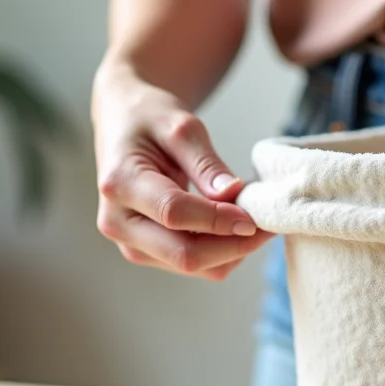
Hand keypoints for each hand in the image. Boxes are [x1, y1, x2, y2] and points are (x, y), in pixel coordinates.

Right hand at [93, 73, 271, 280]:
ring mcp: (130, 243)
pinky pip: (193, 266)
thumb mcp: (180, 127)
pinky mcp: (146, 252)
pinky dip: (221, 253)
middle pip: (184, 254)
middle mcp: (117, 223)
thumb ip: (206, 163)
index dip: (218, 219)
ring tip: (254, 219)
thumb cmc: (149, 119)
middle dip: (233, 245)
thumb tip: (233, 194)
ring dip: (231, 251)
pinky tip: (235, 227)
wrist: (123, 125)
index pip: (174, 213)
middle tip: (267, 223)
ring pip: (192, 266)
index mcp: (120, 184)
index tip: (254, 214)